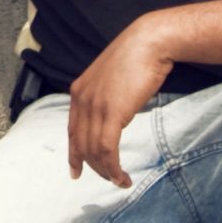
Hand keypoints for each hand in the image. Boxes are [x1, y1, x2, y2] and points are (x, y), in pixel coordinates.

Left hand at [66, 26, 178, 187]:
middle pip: (81, 145)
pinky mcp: (112, 112)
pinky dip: (113, 167)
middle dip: (93, 167)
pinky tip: (121, 175)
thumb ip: (105, 96)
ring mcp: (95, 106)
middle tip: (109, 179)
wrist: (150, 42)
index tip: (76, 171)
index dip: (73, 154)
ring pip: (93, 151)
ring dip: (106, 171)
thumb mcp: (112, 78)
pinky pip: (107, 149)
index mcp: (79, 91)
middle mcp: (82, 100)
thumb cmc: (137, 57)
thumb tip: (112, 114)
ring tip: (119, 180)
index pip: (72, 131)